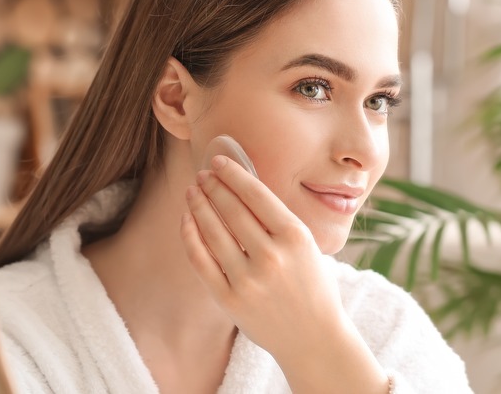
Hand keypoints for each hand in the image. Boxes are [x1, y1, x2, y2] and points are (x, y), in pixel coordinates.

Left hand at [179, 155, 346, 359]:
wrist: (314, 338)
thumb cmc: (312, 285)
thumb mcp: (308, 246)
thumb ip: (279, 220)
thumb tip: (242, 186)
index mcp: (295, 236)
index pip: (256, 195)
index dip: (233, 174)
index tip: (218, 162)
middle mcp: (271, 256)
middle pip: (231, 210)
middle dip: (213, 186)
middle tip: (201, 174)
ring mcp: (248, 280)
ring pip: (213, 232)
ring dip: (198, 206)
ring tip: (192, 191)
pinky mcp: (230, 299)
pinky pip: (201, 261)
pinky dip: (190, 237)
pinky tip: (186, 220)